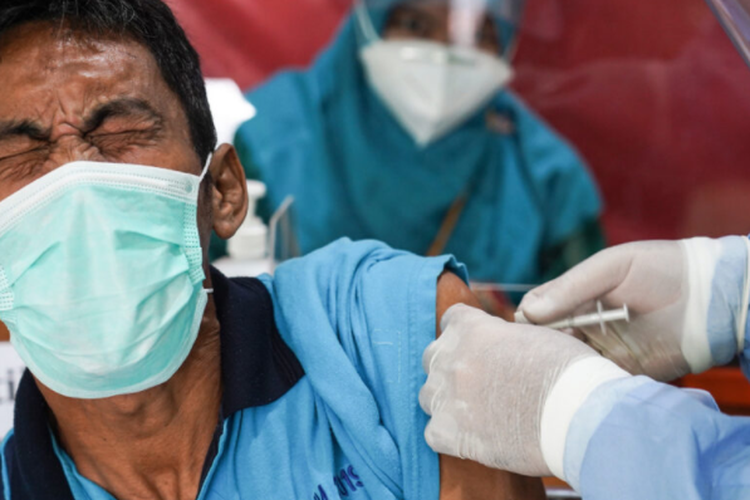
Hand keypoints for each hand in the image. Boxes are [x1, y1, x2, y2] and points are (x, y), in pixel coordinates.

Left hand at [419, 304, 599, 476]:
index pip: (451, 320)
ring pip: (429, 396)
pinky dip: (450, 437)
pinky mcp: (449, 431)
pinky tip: (474, 437)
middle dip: (452, 368)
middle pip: (433, 358)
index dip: (466, 334)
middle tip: (480, 384)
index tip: (479, 348)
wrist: (578, 413)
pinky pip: (433, 432)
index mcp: (471, 327)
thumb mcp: (535, 335)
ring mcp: (447, 394)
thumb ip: (504, 337)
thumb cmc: (568, 372)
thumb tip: (504, 345)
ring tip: (478, 414)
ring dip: (448, 402)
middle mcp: (451, 357)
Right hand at [517, 237, 749, 381]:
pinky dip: (583, 384)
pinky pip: (592, 382)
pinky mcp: (620, 372)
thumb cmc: (661, 270)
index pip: (536, 310)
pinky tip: (581, 381)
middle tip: (548, 350)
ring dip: (560, 367)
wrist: (711, 299)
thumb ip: (570, 287)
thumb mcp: (611, 268)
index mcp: (575, 296)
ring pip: (564, 364)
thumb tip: (527, 312)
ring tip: (565, 365)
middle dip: (541, 347)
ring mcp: (600, 349)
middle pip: (546, 341)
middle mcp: (583, 324)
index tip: (532, 327)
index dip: (529, 320)